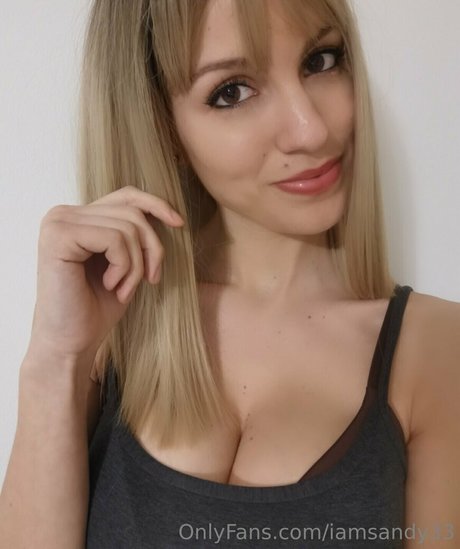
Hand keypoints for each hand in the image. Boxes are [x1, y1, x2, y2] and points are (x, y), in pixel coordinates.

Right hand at [27, 185, 183, 362]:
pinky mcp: (58, 237)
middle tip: (149, 280)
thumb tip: (166, 212)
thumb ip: (134, 235)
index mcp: (78, 217)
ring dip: (137, 266)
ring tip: (124, 289)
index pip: (126, 195)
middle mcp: (63, 214)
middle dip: (152, 249)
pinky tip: (111, 286)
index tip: (179, 223)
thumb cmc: (97, 307)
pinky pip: (114, 239)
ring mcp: (58, 223)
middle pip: (132, 213)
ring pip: (127, 227)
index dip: (156, 205)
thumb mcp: (125, 264)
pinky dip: (124, 267)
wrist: (71, 342)